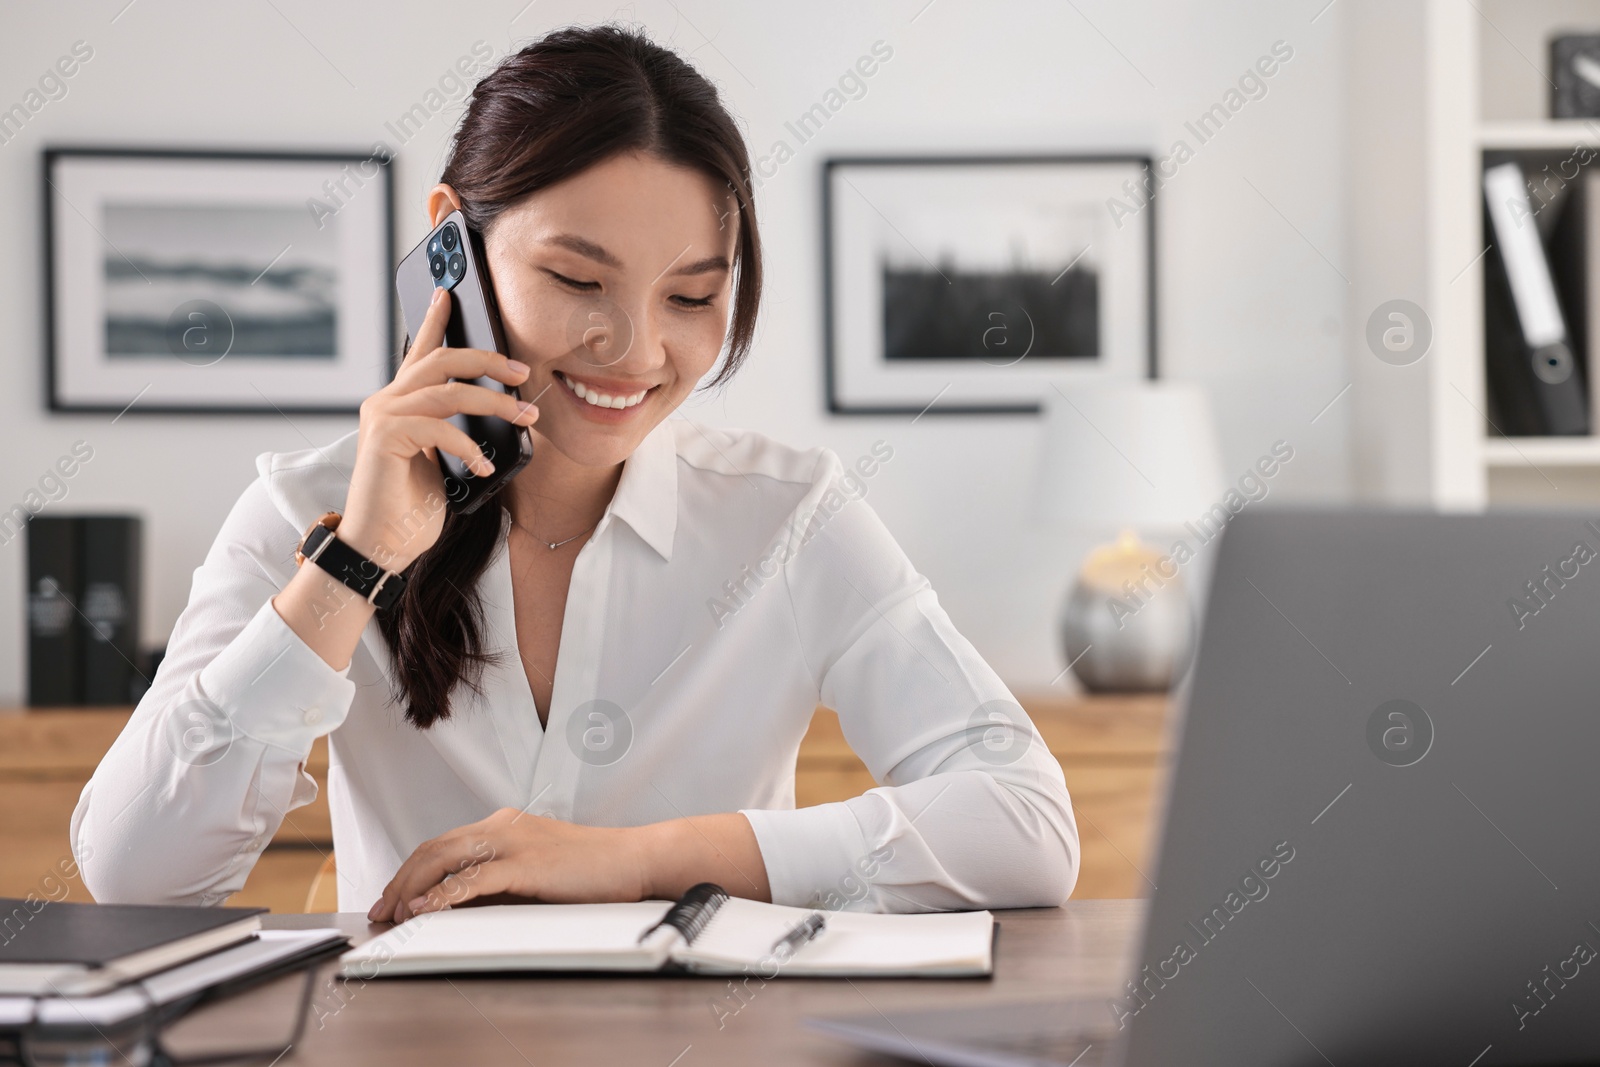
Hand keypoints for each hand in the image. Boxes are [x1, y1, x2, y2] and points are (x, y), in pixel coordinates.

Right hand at [339, 286, 539, 571]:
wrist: (380, 545)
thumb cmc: (409, 508)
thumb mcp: (443, 461)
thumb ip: (455, 430)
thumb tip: (498, 414)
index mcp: (400, 403)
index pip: (421, 352)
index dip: (436, 320)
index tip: (450, 293)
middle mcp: (387, 402)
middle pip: (441, 360)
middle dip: (487, 359)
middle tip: (521, 371)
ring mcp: (383, 416)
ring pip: (449, 390)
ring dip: (495, 402)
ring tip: (525, 416)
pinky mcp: (385, 436)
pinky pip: (440, 427)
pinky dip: (470, 446)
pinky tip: (484, 467)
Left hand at [368, 808, 650, 923]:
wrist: (633, 858)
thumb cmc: (592, 867)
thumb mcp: (538, 868)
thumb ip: (502, 878)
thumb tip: (462, 902)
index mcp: (505, 824)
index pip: (443, 843)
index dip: (412, 871)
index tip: (395, 898)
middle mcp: (503, 826)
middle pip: (434, 848)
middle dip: (401, 880)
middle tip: (383, 910)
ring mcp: (514, 842)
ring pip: (445, 858)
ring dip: (414, 888)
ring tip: (397, 913)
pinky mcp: (527, 864)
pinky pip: (474, 879)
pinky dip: (445, 895)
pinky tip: (428, 908)